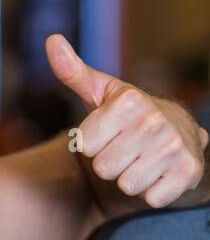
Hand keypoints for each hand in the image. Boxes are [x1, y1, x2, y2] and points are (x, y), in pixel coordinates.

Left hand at [45, 33, 208, 208]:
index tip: (109, 132)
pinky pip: (150, 198)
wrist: (179, 134)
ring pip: (126, 185)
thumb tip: (52, 41)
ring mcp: (173, 146)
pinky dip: (152, 192)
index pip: (83, 145)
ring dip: (131, 178)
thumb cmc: (129, 115)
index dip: (93, 143)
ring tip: (143, 160)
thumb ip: (73, 72)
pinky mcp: (188, 172)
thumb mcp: (101, 93)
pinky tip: (160, 173)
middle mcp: (154, 120)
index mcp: (129, 101)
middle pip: (103, 168)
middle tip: (127, 148)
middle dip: (112, 163)